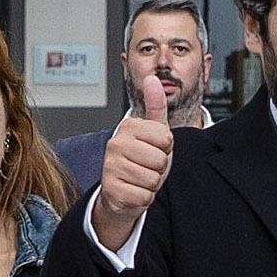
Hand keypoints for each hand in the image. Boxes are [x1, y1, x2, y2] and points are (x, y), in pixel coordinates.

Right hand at [90, 87, 174, 252]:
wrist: (122, 192)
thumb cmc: (141, 161)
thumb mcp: (153, 132)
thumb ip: (156, 106)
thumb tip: (153, 78)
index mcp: (128, 127)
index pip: (166, 138)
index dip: (165, 149)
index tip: (153, 150)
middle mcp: (115, 144)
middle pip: (160, 160)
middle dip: (159, 168)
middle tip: (146, 167)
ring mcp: (110, 167)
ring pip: (153, 179)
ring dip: (151, 184)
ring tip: (140, 179)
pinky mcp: (111, 190)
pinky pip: (144, 196)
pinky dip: (144, 198)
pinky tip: (134, 191)